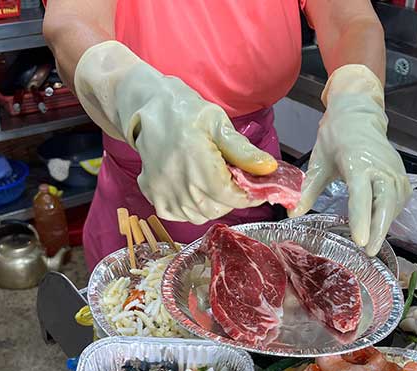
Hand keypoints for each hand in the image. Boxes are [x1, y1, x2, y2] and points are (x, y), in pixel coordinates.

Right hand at [75, 41, 277, 223]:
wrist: (147, 109)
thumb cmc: (186, 112)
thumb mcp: (218, 124)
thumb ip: (243, 150)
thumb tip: (268, 169)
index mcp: (199, 165)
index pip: (232, 198)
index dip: (248, 196)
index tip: (257, 189)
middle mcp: (180, 185)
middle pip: (218, 208)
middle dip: (231, 198)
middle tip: (231, 179)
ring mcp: (165, 193)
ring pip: (201, 215)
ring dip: (213, 204)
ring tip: (213, 182)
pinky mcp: (154, 197)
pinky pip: (181, 215)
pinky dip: (192, 208)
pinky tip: (194, 188)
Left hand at [293, 65, 411, 255]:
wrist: (357, 114)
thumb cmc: (335, 137)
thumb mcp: (318, 163)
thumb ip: (308, 191)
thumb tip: (292, 215)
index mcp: (357, 163)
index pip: (362, 196)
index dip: (362, 220)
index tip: (362, 241)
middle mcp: (379, 167)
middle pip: (385, 203)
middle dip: (380, 229)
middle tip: (370, 252)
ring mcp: (393, 170)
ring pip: (395, 203)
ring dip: (386, 224)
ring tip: (373, 243)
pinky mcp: (400, 173)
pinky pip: (399, 198)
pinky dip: (392, 214)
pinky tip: (381, 224)